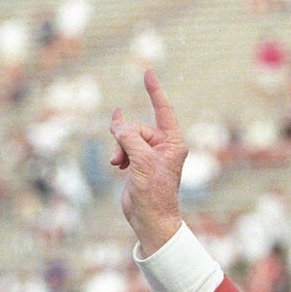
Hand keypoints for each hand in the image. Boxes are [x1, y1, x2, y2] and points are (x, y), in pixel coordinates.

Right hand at [109, 69, 187, 255]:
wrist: (150, 219)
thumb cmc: (153, 192)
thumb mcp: (141, 160)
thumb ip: (128, 136)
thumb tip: (117, 120)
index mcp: (173, 143)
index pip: (163, 110)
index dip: (155, 91)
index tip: (148, 73)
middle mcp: (163, 146)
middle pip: (137, 127)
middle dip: (125, 138)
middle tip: (123, 157)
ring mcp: (150, 155)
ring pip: (127, 137)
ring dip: (120, 148)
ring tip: (118, 163)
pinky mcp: (138, 163)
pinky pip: (123, 147)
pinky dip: (119, 154)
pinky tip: (117, 165)